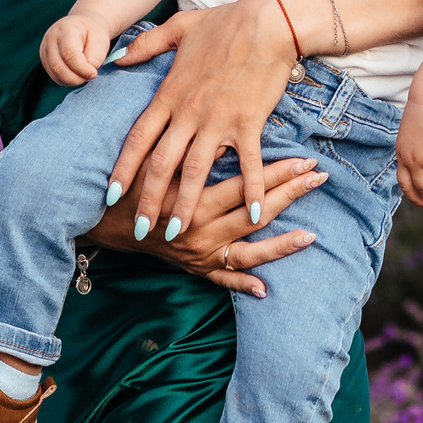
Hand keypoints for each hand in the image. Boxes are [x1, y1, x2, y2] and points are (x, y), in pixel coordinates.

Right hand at [38, 12, 123, 86]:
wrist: (83, 25)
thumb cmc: (93, 31)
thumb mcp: (101, 38)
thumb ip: (96, 56)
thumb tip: (88, 73)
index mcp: (65, 29)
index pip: (68, 53)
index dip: (81, 68)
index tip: (94, 73)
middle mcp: (50, 39)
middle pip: (58, 67)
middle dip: (77, 78)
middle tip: (92, 75)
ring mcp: (45, 51)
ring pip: (56, 75)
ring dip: (74, 80)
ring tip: (86, 72)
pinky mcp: (45, 61)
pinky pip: (56, 77)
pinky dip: (69, 81)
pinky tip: (78, 73)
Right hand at [88, 154, 326, 296]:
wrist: (103, 221)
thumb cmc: (130, 185)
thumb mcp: (154, 164)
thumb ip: (187, 153)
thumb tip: (227, 133)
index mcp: (193, 204)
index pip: (246, 186)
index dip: (277, 172)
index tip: (305, 157)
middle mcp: (201, 234)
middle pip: (255, 214)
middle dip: (289, 195)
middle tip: (319, 178)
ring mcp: (200, 256)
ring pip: (248, 252)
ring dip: (282, 244)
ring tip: (312, 235)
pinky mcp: (194, 270)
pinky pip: (222, 282)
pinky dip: (243, 286)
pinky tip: (266, 289)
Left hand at [106, 0, 298, 240]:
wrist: (267, 19)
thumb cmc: (225, 21)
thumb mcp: (178, 28)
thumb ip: (145, 46)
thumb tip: (117, 58)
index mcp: (170, 94)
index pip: (138, 138)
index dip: (123, 169)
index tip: (110, 195)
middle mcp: (190, 112)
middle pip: (162, 164)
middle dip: (148, 201)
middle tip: (140, 230)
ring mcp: (219, 119)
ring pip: (196, 171)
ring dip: (186, 204)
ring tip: (178, 232)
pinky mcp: (249, 122)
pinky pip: (249, 163)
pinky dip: (251, 190)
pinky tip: (252, 214)